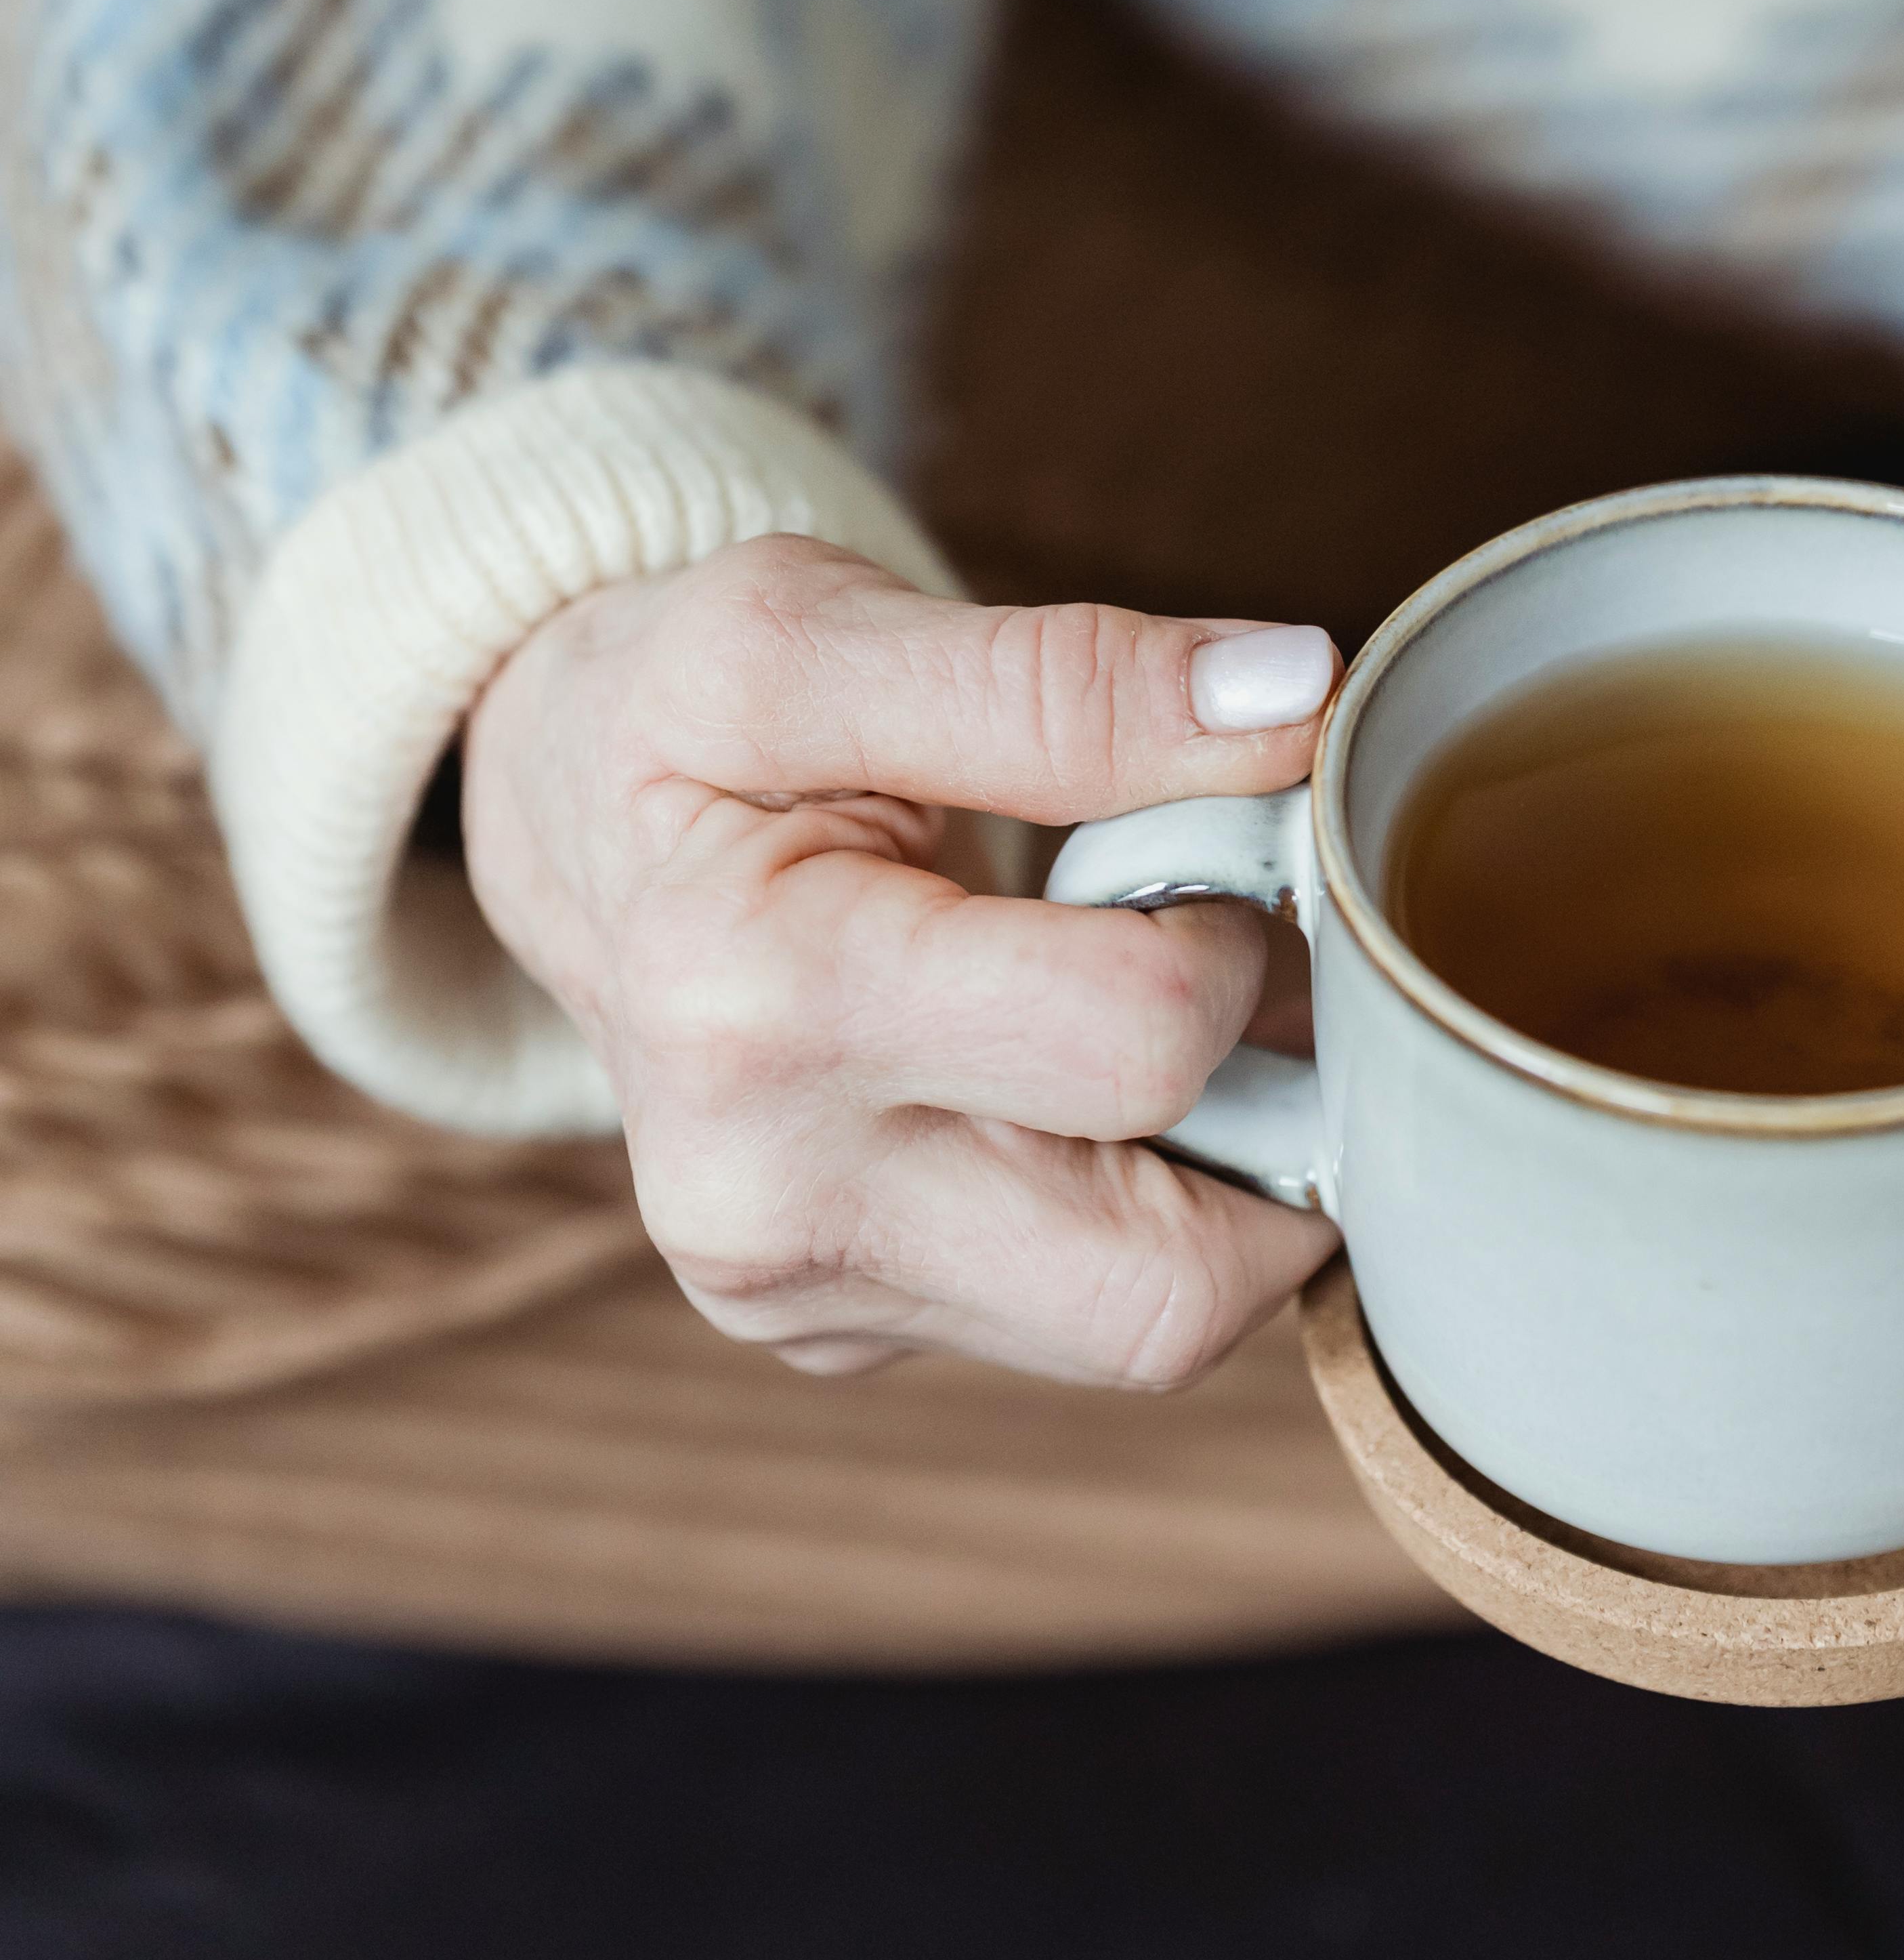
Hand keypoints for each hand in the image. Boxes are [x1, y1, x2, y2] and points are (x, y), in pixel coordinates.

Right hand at [462, 537, 1340, 1384]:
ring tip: (1137, 1006)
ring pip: (1157, 1324)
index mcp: (754, 1002)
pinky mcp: (833, 1338)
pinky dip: (1133, 1204)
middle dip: (1267, 1106)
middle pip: (1174, 1276)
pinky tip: (1059, 1079)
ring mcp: (797, 1297)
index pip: (1144, 1038)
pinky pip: (1084, 1323)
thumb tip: (1297, 701)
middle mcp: (765, 1201)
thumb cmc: (682, 705)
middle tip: (1210, 951)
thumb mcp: (820, 621)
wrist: (550, 816)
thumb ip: (1065, 676)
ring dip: (1223, 1172)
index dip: (1235, 923)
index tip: (1196, 831)